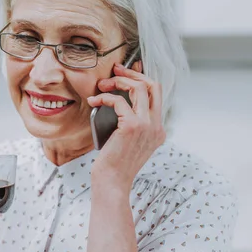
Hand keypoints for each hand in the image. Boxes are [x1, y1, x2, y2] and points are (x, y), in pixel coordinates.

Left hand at [88, 62, 165, 188]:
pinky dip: (105, 97)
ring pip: (139, 88)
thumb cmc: (113, 163)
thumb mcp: (126, 140)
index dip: (140, 79)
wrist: (112, 182)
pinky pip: (119, 100)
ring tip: (102, 86)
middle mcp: (156, 126)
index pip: (156, 95)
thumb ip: (128, 121)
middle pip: (152, 85)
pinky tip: (94, 102)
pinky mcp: (132, 126)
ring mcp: (147, 125)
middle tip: (115, 70)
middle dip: (132, 74)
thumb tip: (117, 98)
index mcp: (157, 130)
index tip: (123, 74)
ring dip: (118, 81)